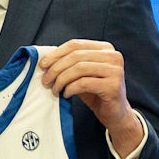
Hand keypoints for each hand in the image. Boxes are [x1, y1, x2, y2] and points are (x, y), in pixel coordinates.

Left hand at [38, 40, 142, 156]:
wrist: (115, 113)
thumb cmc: (96, 91)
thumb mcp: (82, 74)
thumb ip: (69, 63)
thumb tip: (45, 60)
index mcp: (105, 48)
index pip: (75, 45)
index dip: (56, 54)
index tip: (43, 65)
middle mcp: (113, 56)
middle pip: (76, 56)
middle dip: (56, 68)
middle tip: (45, 80)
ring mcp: (115, 71)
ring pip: (79, 68)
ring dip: (61, 80)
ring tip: (55, 89)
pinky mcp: (113, 86)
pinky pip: (83, 83)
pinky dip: (70, 88)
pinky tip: (66, 94)